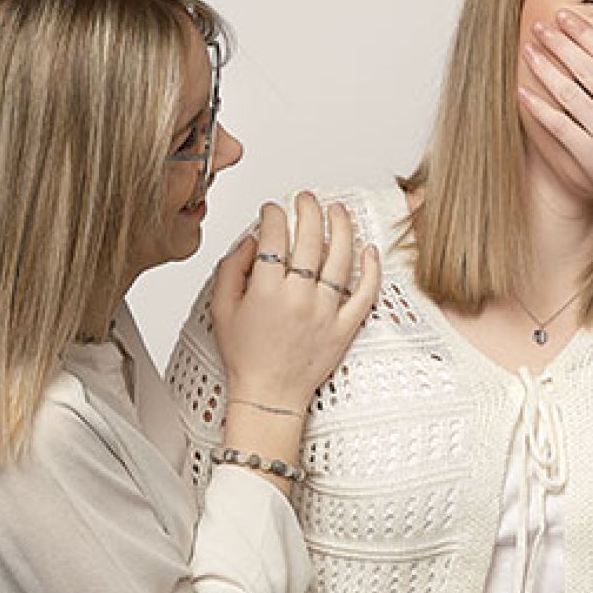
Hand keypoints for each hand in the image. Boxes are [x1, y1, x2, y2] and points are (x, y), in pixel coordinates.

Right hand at [211, 192, 380, 414]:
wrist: (269, 394)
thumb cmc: (245, 355)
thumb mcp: (221, 309)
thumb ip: (231, 269)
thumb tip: (252, 240)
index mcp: (266, 291)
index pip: (274, 237)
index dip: (274, 215)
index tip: (273, 209)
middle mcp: (299, 297)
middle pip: (310, 240)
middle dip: (308, 210)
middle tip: (307, 198)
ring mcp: (326, 312)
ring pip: (340, 259)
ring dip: (341, 228)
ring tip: (338, 210)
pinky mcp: (345, 327)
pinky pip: (365, 293)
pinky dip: (370, 270)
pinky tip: (369, 249)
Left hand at [517, 9, 592, 242]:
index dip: (585, 33)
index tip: (567, 17)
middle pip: (586, 68)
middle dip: (560, 43)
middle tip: (540, 25)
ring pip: (569, 94)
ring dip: (545, 69)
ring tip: (528, 51)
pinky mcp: (591, 158)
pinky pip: (560, 127)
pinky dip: (540, 109)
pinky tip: (524, 93)